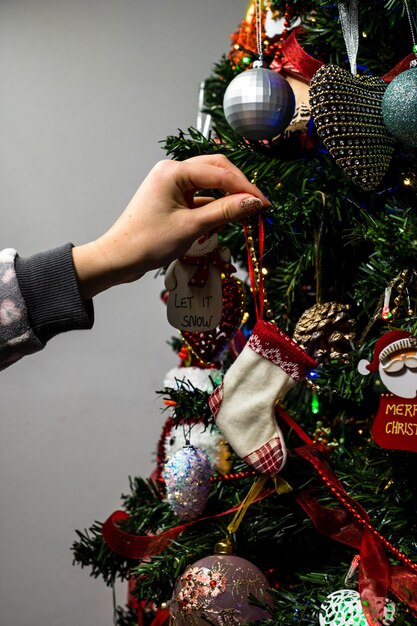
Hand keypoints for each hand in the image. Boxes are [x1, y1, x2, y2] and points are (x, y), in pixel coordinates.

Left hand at [72, 154, 269, 298]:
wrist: (119, 258)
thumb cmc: (149, 242)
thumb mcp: (192, 227)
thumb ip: (225, 211)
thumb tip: (254, 203)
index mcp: (174, 171)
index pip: (220, 172)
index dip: (245, 188)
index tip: (265, 204)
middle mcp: (172, 171)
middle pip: (216, 170)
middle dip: (238, 187)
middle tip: (258, 206)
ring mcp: (171, 183)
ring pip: (209, 183)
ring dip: (227, 197)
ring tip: (245, 214)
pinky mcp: (172, 197)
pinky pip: (200, 196)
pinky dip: (214, 206)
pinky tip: (225, 219)